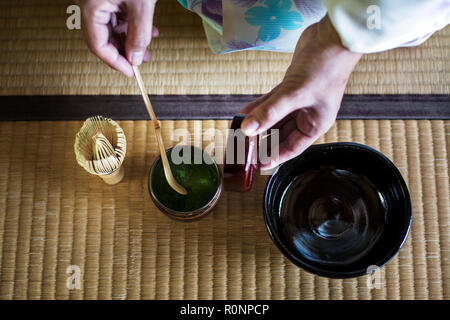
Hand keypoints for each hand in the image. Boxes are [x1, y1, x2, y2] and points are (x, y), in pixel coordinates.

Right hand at [76, 0, 158, 76]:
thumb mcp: (141, 7)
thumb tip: (135, 58)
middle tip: (141, 59)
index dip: (116, 62)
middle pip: (104, 38)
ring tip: (147, 45)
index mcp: (90, 7)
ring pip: (112, 28)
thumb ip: (139, 35)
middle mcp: (89, 4)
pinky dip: (131, 25)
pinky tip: (146, 29)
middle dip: (126, 51)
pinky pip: (116, 16)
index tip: (131, 72)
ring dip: (131, 38)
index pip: (98, 46)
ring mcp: (96, 0)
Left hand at [240, 16, 361, 169]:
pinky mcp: (291, 86)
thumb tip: (247, 129)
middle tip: (244, 149)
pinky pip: (272, 102)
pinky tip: (245, 113)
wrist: (332, 37)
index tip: (258, 165)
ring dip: (258, 123)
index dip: (274, 157)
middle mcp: (307, 115)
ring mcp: (299, 100)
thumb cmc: (325, 67)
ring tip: (240, 132)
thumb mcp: (295, 94)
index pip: (291, 148)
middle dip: (263, 141)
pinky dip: (259, 107)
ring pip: (275, 118)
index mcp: (315, 124)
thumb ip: (270, 112)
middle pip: (281, 134)